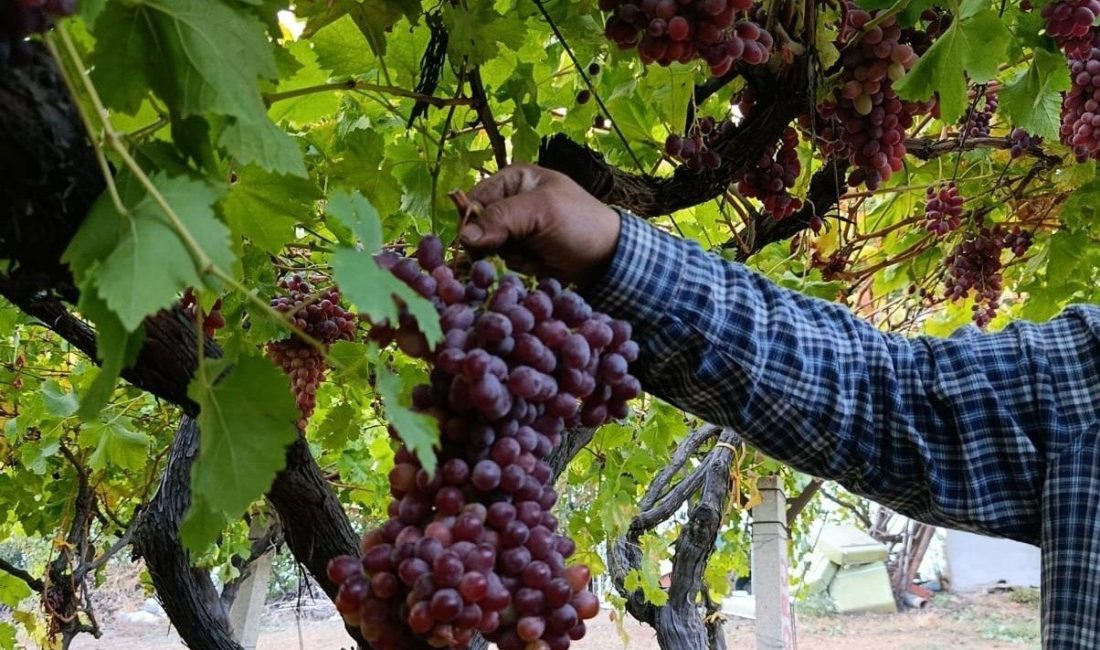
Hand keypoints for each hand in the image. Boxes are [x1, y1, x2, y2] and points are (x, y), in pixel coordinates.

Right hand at [460, 165, 620, 285]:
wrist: (608, 259)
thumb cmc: (580, 224)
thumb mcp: (542, 211)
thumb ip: (502, 217)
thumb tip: (464, 236)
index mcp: (513, 180)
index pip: (474, 200)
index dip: (472, 222)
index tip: (481, 242)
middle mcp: (510, 203)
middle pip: (477, 228)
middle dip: (490, 245)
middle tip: (510, 253)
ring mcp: (515, 231)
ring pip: (487, 250)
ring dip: (503, 260)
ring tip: (529, 258)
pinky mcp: (521, 254)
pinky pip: (501, 265)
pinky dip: (512, 269)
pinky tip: (531, 267)